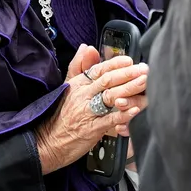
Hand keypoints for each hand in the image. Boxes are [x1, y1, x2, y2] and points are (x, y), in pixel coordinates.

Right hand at [34, 45, 147, 174]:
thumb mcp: (66, 87)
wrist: (45, 142)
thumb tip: (87, 47)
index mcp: (78, 84)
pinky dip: (124, 114)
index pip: (99, 69)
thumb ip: (78, 67)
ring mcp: (88, 112)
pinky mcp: (92, 129)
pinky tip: (136, 109)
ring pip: (111, 96)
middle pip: (108, 80)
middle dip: (129, 73)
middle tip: (145, 69)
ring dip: (130, 88)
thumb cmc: (58, 116)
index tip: (130, 60)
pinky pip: (110, 119)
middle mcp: (83, 95)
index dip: (116, 63)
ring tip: (145, 83)